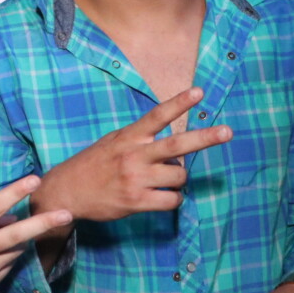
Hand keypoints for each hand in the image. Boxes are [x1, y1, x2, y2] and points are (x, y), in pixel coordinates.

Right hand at [0, 174, 72, 292]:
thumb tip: (8, 216)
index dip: (15, 192)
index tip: (34, 179)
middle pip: (17, 235)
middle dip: (43, 223)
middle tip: (67, 214)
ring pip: (16, 249)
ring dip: (20, 237)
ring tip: (9, 231)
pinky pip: (8, 263)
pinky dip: (7, 252)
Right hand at [34, 87, 231, 221]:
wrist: (66, 191)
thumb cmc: (93, 165)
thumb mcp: (113, 143)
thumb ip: (140, 140)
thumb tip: (175, 147)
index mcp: (128, 137)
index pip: (157, 116)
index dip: (178, 103)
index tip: (199, 91)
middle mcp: (133, 155)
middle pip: (177, 145)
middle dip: (205, 138)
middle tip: (228, 132)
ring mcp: (135, 179)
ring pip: (178, 176)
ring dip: (178, 179)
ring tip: (163, 180)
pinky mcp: (136, 201)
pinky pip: (171, 200)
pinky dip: (172, 199)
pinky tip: (161, 197)